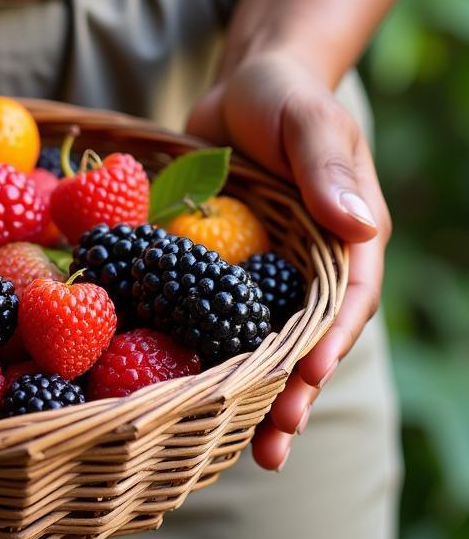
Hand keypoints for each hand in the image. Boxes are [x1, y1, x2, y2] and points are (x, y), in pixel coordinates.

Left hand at [186, 50, 390, 470]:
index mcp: (346, 238)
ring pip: (259, 342)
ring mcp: (263, 272)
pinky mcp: (220, 268)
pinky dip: (202, 352)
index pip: (347, 299)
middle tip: (274, 442)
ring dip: (250, 393)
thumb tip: (359, 224)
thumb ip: (326, 166)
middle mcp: (309, 266)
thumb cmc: (284, 97)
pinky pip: (211, 316)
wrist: (239, 90)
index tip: (309, 375)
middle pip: (305, 338)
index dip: (330, 340)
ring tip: (239, 448)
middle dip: (293, 392)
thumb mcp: (308, 121)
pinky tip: (178, 390)